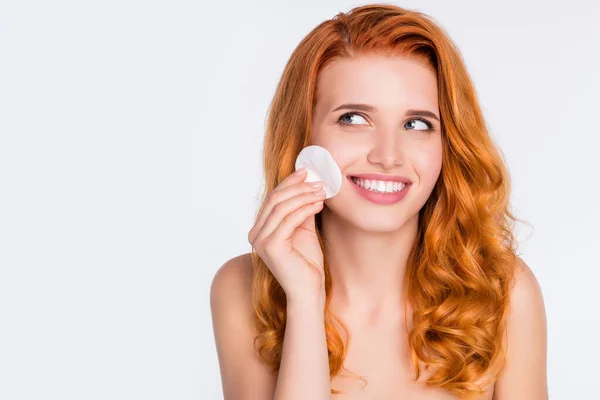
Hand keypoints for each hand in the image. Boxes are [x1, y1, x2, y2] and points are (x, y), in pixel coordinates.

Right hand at [248, 168, 326, 302]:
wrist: (309, 291)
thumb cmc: (307, 264)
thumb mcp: (304, 230)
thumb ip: (301, 210)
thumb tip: (309, 185)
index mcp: (260, 230)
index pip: (273, 198)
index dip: (289, 183)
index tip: (307, 172)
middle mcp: (255, 235)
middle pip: (275, 199)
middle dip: (298, 187)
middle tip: (318, 181)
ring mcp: (260, 241)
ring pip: (281, 207)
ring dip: (304, 196)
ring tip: (322, 191)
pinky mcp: (270, 247)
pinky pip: (289, 220)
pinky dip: (305, 209)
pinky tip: (318, 204)